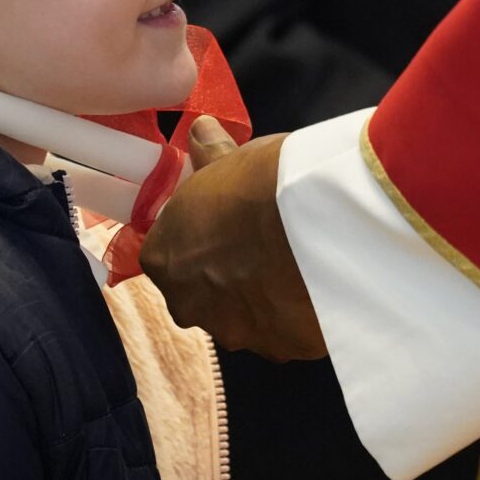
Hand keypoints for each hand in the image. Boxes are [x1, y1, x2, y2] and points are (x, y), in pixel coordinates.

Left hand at [140, 117, 327, 360]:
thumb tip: (199, 131)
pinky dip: (294, 313)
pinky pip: (282, 331)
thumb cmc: (259, 183)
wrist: (317, 221)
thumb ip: (207, 154)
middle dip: (225, 275)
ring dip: (260, 297)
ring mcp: (234, 332)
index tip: (224, 223)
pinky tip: (314, 283)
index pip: (168, 253)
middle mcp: (188, 304)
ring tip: (293, 262)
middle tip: (260, 243)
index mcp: (163, 258)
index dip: (197, 238)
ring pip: (242, 317)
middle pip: (200, 293)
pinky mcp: (279, 349)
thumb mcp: (227, 158)